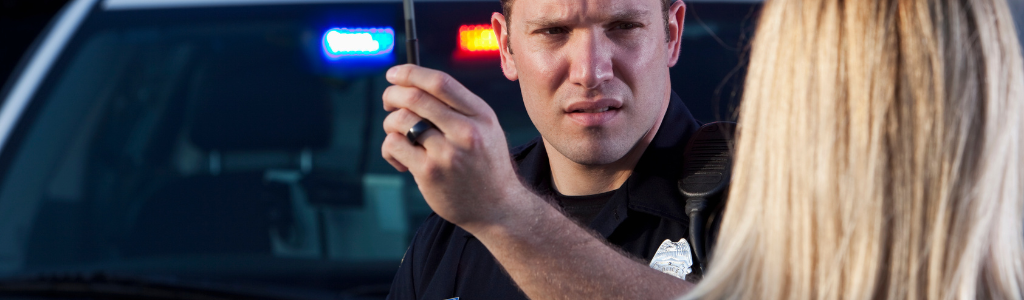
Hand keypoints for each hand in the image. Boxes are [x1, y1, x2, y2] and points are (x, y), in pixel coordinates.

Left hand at [381, 64, 528, 229]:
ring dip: (390, 124)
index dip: (410, 73)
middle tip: (387, 101)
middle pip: (415, 97)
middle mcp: (466, 131)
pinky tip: (401, 159)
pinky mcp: (429, 173)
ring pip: (401, 121)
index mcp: (480, 114)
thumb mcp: (485, 128)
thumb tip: (412, 83)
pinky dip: (390, 148)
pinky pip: (395, 145)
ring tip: (398, 136)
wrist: (497, 207)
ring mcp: (447, 153)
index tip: (393, 73)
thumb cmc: (484, 164)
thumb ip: (457, 107)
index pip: (440, 82)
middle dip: (392, 94)